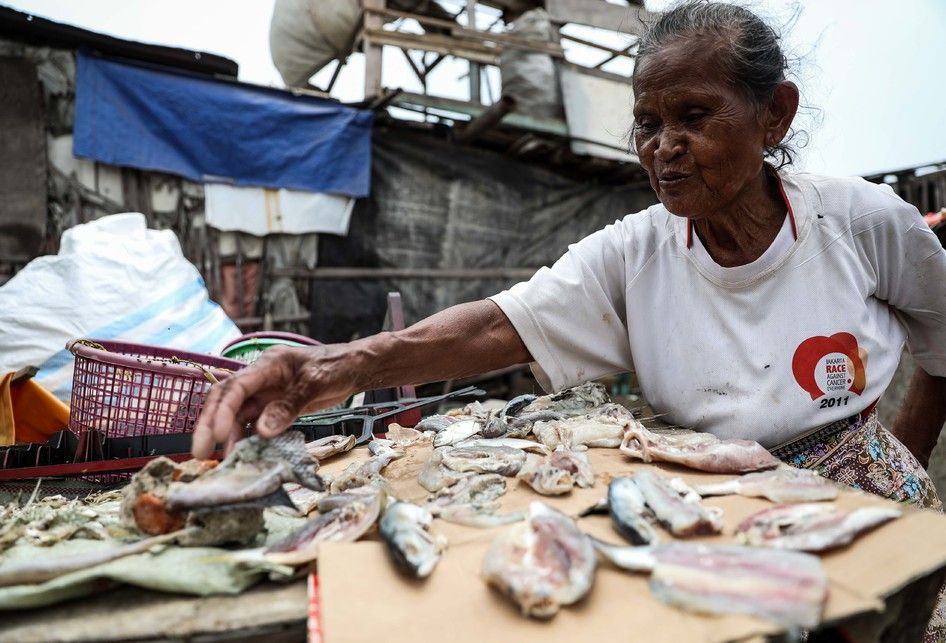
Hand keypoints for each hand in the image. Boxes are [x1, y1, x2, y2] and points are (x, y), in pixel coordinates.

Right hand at [191, 345, 355, 457]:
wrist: (354, 368)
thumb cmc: (336, 367)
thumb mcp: (316, 383)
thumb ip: (289, 406)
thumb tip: (263, 431)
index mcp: (269, 365)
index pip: (236, 387)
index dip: (223, 411)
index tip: (219, 435)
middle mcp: (261, 379)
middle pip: (226, 400)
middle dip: (210, 425)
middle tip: (201, 453)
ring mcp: (267, 393)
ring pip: (238, 415)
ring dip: (230, 437)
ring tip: (226, 460)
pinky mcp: (275, 407)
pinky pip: (255, 423)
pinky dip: (248, 439)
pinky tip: (245, 455)